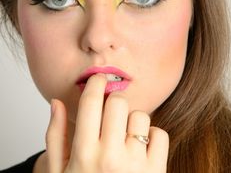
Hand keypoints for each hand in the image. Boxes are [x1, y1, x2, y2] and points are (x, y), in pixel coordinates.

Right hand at [46, 74, 168, 171]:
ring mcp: (135, 165)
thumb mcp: (60, 172)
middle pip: (117, 102)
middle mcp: (110, 156)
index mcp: (83, 153)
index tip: (98, 79)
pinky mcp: (157, 171)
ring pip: (140, 116)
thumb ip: (56, 136)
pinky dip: (152, 137)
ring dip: (132, 121)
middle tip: (110, 113)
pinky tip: (140, 149)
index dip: (95, 83)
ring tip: (124, 137)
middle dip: (113, 103)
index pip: (91, 102)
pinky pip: (159, 134)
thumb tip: (57, 102)